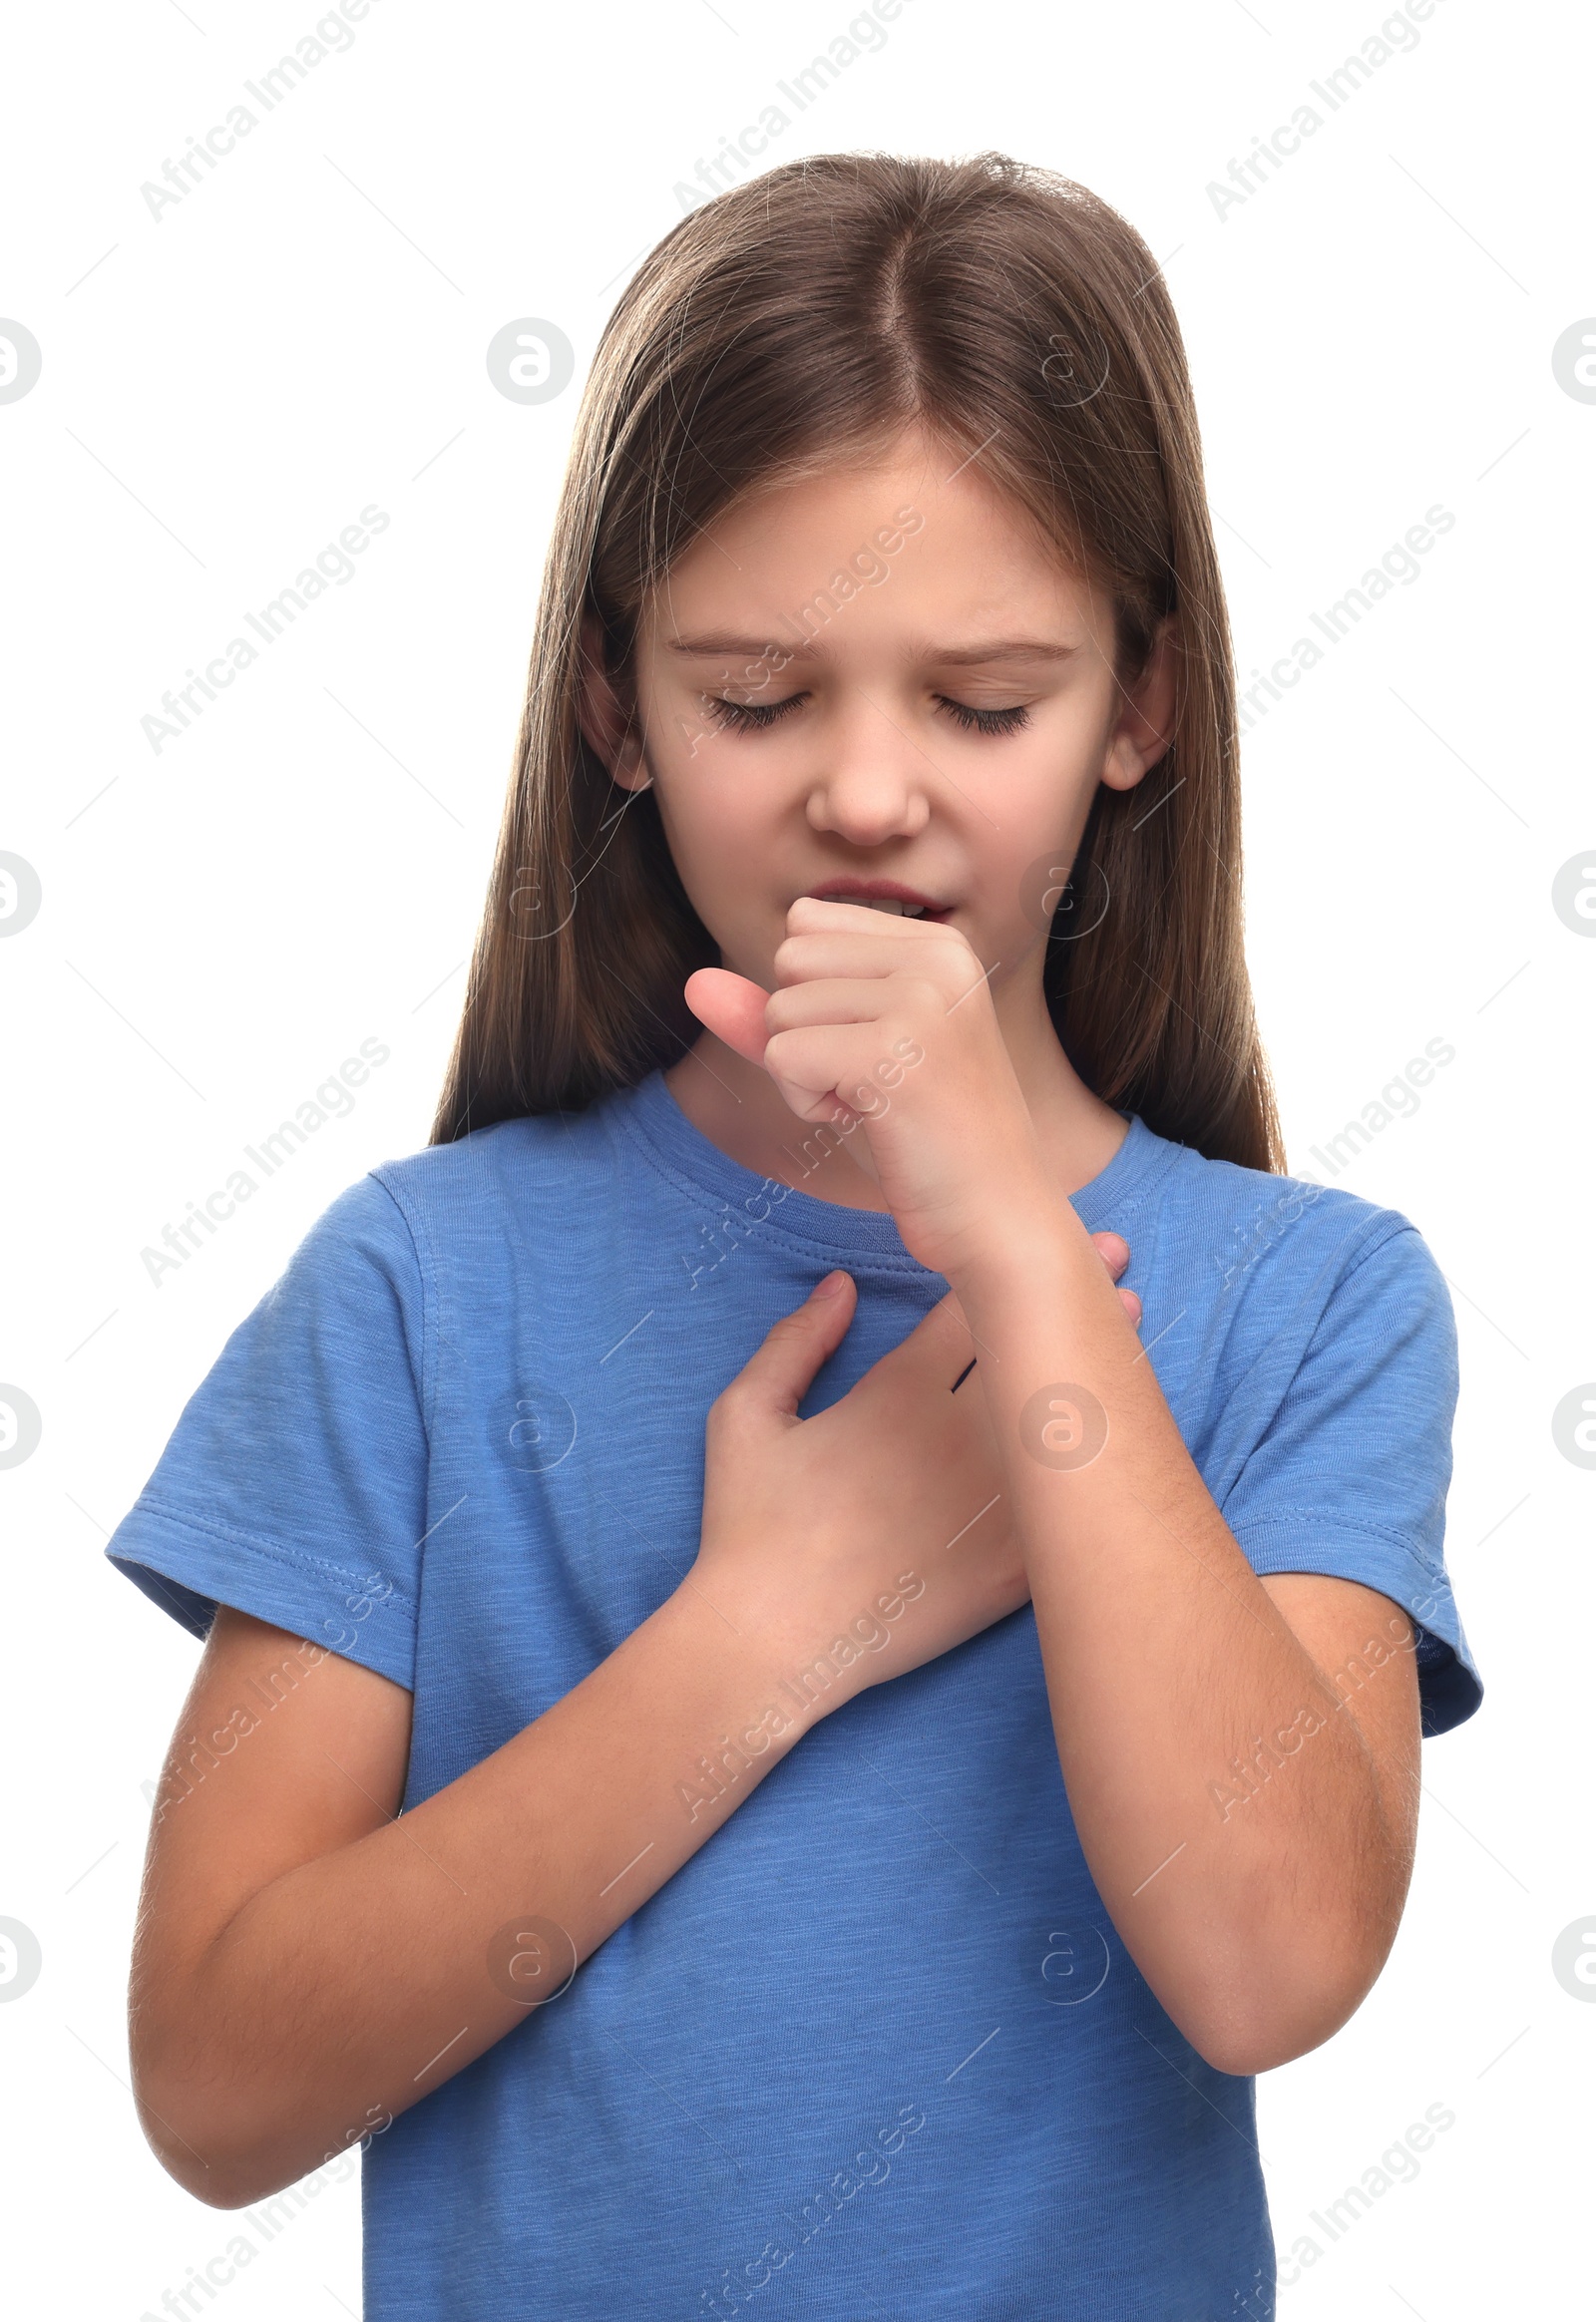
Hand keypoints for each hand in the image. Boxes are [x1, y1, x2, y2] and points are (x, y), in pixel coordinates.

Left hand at [686, 898, 1054, 1279]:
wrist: (997, 1217)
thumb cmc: (925, 1139)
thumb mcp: (845, 1058)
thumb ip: (774, 1013)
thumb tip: (694, 981)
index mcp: (936, 943)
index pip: (804, 926)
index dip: (815, 1000)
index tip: (876, 1053)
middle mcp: (935, 955)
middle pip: (788, 961)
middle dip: (805, 1032)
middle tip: (874, 1084)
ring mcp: (919, 1000)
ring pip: (780, 1010)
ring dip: (806, 1074)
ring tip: (876, 1105)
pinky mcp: (892, 1052)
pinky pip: (782, 1056)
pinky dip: (809, 1102)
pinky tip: (869, 1122)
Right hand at [687, 1239, 1138, 1720]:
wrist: (772, 1640)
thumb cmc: (749, 1527)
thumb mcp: (745, 1416)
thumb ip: (795, 1342)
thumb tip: (843, 1284)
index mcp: (899, 1392)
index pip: (973, 1311)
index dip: (1012, 1268)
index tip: (1046, 1242)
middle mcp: (960, 1434)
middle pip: (1032, 1348)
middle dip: (1074, 1300)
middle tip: (1117, 1258)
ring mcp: (994, 1501)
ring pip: (1065, 1416)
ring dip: (1101, 1368)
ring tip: (1137, 1325)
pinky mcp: (1013, 1566)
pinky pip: (1072, 1506)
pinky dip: (1099, 1464)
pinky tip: (1125, 1434)